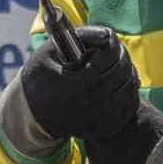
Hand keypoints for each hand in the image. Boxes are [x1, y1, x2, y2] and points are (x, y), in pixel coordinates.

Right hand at [17, 23, 141, 148]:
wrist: (32, 116)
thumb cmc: (39, 78)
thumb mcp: (49, 52)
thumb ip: (79, 37)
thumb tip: (109, 35)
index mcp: (77, 83)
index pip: (109, 57)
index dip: (113, 44)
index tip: (110, 38)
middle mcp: (91, 103)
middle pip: (121, 71)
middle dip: (122, 55)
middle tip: (117, 50)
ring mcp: (100, 118)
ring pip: (129, 88)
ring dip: (129, 71)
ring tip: (120, 64)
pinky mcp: (106, 128)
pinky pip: (130, 106)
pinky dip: (130, 91)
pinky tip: (123, 83)